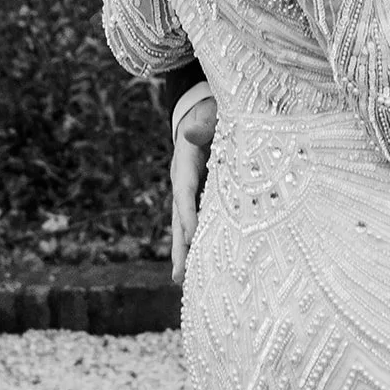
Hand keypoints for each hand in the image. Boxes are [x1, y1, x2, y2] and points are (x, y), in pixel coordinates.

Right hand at [170, 96, 215, 285]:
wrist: (202, 109)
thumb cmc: (210, 109)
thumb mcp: (209, 109)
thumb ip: (203, 121)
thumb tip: (192, 133)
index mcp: (185, 160)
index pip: (185, 189)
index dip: (187, 213)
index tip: (191, 236)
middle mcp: (184, 179)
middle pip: (179, 216)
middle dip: (180, 245)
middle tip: (178, 275)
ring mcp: (191, 189)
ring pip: (186, 223)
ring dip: (186, 250)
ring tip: (183, 281)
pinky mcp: (201, 193)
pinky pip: (199, 219)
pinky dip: (198, 240)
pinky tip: (202, 263)